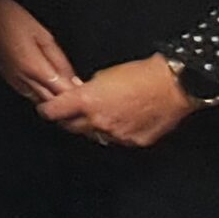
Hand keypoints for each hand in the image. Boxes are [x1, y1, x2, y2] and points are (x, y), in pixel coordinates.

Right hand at [0, 0, 80, 104]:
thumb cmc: (11, 18)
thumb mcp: (43, 35)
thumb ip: (59, 61)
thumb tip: (74, 81)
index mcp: (34, 68)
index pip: (61, 94)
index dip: (76, 98)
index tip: (89, 97)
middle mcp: (22, 80)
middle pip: (50, 103)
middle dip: (67, 104)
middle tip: (82, 101)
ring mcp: (13, 81)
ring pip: (39, 102)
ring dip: (54, 101)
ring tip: (67, 95)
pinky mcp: (7, 79)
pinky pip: (28, 94)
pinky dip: (41, 95)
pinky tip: (49, 89)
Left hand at [37, 54, 198, 148]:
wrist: (172, 86)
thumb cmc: (139, 74)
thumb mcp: (103, 76)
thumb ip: (86, 91)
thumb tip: (78, 97)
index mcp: (87, 102)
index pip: (53, 112)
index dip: (47, 110)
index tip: (46, 108)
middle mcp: (98, 122)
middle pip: (70, 127)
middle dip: (67, 120)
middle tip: (69, 113)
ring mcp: (115, 135)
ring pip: (93, 136)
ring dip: (91, 127)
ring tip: (100, 114)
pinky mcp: (132, 142)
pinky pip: (115, 140)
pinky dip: (113, 132)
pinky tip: (121, 121)